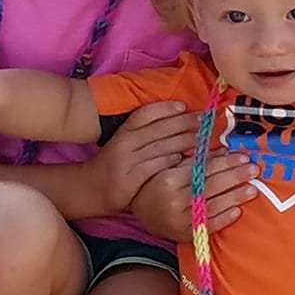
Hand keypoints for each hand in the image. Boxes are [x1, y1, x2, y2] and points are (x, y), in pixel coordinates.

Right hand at [73, 100, 199, 223]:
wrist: (90, 189)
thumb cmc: (114, 165)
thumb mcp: (125, 144)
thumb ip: (145, 134)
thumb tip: (177, 122)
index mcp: (124, 132)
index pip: (144, 114)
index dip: (164, 108)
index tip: (183, 105)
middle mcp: (125, 143)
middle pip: (158, 129)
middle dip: (183, 122)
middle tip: (204, 120)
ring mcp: (127, 161)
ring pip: (161, 147)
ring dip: (184, 141)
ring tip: (203, 138)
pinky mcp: (131, 178)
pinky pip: (156, 166)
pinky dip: (172, 161)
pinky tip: (184, 158)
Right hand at [119, 104, 252, 238]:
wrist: (142, 214)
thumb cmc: (158, 185)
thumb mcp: (172, 168)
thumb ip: (196, 160)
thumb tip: (225, 151)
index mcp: (169, 180)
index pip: (203, 169)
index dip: (225, 162)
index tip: (243, 157)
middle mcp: (174, 200)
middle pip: (211, 186)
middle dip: (235, 176)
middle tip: (254, 169)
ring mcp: (180, 220)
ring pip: (213, 206)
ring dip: (235, 197)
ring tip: (252, 189)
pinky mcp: (185, 235)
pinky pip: (209, 226)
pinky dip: (225, 218)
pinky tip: (238, 210)